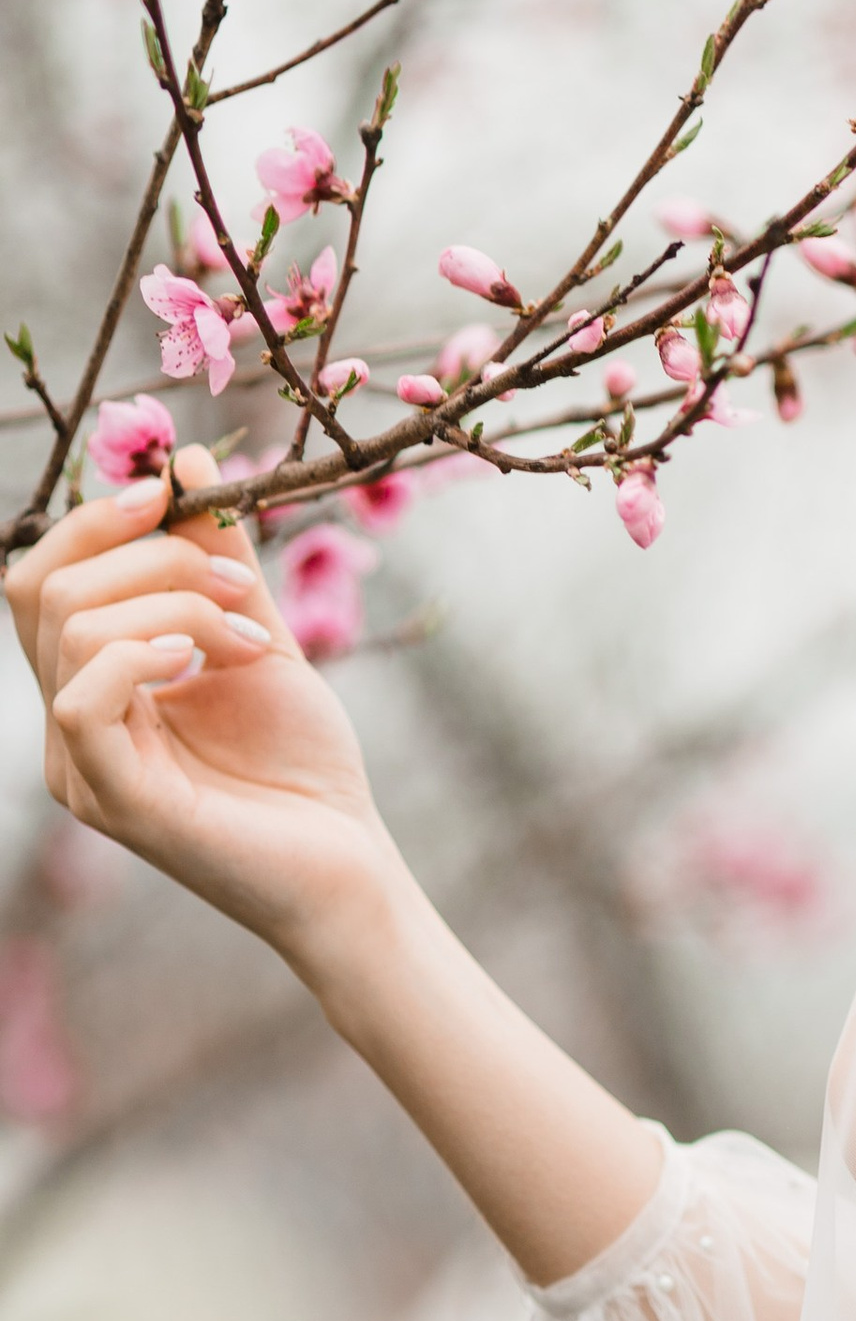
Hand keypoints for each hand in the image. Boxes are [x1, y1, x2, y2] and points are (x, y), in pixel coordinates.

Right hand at [7, 445, 401, 980]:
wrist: (349, 861)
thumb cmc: (303, 761)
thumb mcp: (259, 633)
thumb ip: (217, 557)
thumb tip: (184, 458)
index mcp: (92, 685)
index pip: (40, 578)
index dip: (95, 518)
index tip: (173, 490)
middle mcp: (70, 726)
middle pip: (43, 589)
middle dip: (148, 554)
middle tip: (235, 582)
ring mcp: (83, 767)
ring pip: (68, 629)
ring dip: (173, 601)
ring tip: (247, 634)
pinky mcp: (116, 801)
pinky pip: (83, 699)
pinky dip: (145, 652)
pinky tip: (204, 660)